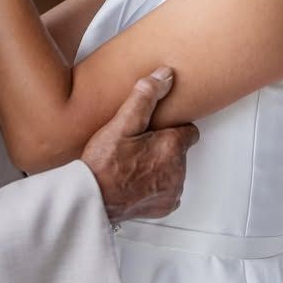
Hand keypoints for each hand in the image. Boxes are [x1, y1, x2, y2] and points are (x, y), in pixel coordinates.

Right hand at [80, 67, 199, 223]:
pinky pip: (167, 190)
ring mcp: (172, 190)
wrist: (93, 199)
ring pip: (174, 170)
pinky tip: (135, 180)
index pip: (189, 131)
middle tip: (137, 146)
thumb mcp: (122, 123)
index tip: (155, 130)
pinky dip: (155, 186)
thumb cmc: (104, 163)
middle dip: (163, 147)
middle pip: (179, 151)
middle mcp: (178, 170)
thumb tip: (165, 75)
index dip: (172, 128)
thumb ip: (145, 96)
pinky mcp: (164, 207)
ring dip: (160, 166)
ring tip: (133, 163)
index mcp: (172, 147)